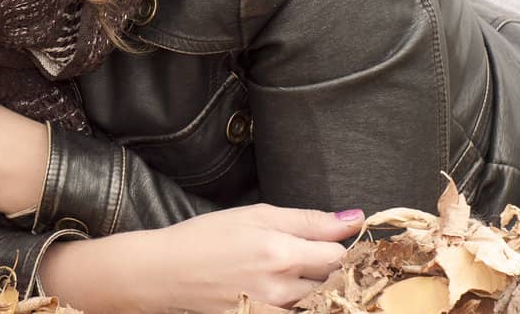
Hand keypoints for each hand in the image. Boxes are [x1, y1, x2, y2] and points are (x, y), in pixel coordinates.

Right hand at [40, 204, 363, 312]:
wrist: (165, 272)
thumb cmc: (205, 237)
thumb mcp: (254, 215)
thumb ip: (307, 219)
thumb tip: (354, 218)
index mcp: (280, 251)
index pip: (339, 255)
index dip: (341, 247)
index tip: (335, 243)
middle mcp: (282, 286)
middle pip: (333, 281)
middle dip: (331, 270)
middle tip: (315, 259)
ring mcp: (273, 310)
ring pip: (319, 301)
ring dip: (317, 288)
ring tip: (293, 275)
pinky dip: (301, 303)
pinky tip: (286, 292)